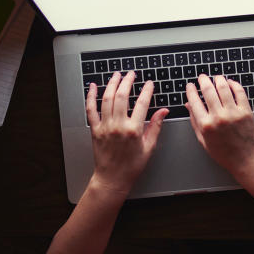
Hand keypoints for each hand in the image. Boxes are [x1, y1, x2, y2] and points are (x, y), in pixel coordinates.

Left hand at [85, 71, 169, 195]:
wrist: (113, 178)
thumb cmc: (131, 166)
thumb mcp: (149, 147)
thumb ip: (155, 126)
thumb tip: (163, 111)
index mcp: (134, 130)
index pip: (142, 103)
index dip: (147, 91)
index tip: (149, 84)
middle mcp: (118, 126)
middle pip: (122, 96)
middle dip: (127, 81)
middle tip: (131, 74)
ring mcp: (105, 127)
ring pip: (107, 99)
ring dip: (112, 84)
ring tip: (116, 75)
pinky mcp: (95, 130)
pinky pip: (91, 109)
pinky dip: (90, 96)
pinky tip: (93, 87)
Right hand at [184, 74, 253, 176]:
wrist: (244, 159)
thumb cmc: (223, 152)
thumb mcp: (203, 139)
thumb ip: (194, 121)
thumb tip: (188, 104)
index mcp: (206, 125)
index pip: (194, 101)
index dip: (190, 90)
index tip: (190, 86)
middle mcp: (218, 117)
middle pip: (208, 90)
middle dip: (203, 80)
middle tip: (202, 77)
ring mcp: (233, 113)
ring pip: (223, 88)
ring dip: (218, 79)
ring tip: (216, 78)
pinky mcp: (246, 112)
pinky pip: (239, 92)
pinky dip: (234, 84)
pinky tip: (230, 83)